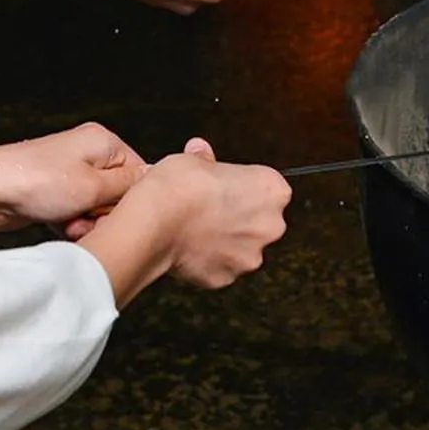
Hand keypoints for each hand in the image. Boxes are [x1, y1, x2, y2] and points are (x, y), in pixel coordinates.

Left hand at [0, 123, 147, 233]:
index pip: (139, 174)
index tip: (115, 214)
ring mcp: (71, 172)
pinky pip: (77, 212)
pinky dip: (70, 223)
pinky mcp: (56, 190)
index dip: (130, 201)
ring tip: (69, 224)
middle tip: (86, 220)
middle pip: (118, 193)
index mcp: (104, 141)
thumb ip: (129, 186)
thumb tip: (156, 180)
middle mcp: (89, 153)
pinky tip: (58, 225)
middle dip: (103, 215)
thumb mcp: (94, 187)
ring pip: (96, 208)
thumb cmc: (37, 182)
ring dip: (86, 222)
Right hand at [122, 138, 290, 289]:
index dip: (243, 185)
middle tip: (209, 207)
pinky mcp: (228, 277)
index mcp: (272, 190)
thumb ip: (205, 158)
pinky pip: (221, 267)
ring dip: (225, 240)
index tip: (225, 185)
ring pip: (241, 247)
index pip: (268, 187)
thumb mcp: (193, 158)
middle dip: (239, 216)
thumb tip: (200, 152)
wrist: (156, 222)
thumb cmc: (179, 186)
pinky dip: (208, 259)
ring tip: (195, 228)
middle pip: (260, 220)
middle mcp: (270, 226)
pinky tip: (188, 246)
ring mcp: (250, 256)